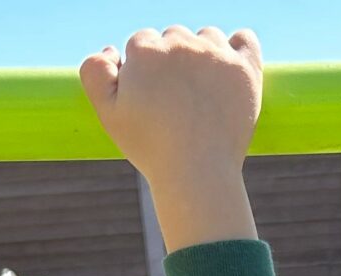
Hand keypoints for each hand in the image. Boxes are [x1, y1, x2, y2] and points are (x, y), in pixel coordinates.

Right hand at [81, 25, 261, 249]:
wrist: (196, 173)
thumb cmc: (150, 147)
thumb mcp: (108, 114)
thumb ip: (94, 74)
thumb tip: (111, 49)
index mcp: (146, 50)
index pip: (142, 43)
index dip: (143, 71)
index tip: (150, 99)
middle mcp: (181, 43)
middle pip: (174, 37)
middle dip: (172, 62)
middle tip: (175, 101)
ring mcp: (216, 53)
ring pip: (207, 36)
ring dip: (203, 54)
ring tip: (200, 94)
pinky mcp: (245, 69)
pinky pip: (245, 38)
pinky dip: (239, 47)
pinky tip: (230, 67)